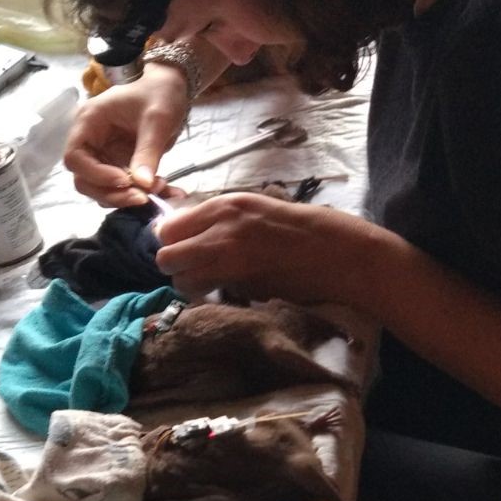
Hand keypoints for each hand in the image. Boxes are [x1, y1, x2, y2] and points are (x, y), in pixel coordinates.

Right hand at [65, 64, 189, 205]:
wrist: (172, 88)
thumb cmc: (159, 93)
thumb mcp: (157, 119)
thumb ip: (148, 151)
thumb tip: (143, 185)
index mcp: (89, 122)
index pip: (75, 157)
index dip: (95, 175)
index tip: (124, 181)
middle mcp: (91, 142)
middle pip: (85, 180)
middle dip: (112, 194)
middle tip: (143, 197)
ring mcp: (105, 156)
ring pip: (103, 190)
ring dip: (128, 198)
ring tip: (160, 190)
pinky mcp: (120, 166)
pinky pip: (125, 188)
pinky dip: (143, 194)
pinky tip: (168, 193)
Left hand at [154, 192, 381, 302]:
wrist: (334, 253)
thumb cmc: (298, 229)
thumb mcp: (253, 209)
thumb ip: (217, 220)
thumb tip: (180, 235)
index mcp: (225, 206)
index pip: (167, 228)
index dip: (170, 242)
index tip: (182, 248)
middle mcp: (221, 229)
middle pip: (166, 257)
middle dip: (174, 266)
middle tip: (191, 269)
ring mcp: (230, 259)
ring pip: (181, 281)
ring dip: (189, 284)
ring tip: (208, 282)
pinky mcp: (242, 285)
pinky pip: (208, 293)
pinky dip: (210, 295)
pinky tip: (227, 289)